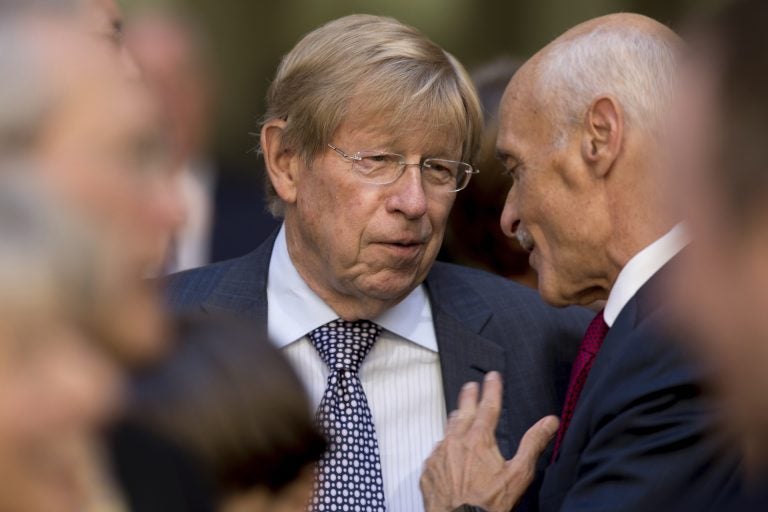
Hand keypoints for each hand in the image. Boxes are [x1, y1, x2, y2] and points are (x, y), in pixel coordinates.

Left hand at [420, 371, 559, 511]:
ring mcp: (439, 454)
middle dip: (468, 396)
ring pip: (447, 430)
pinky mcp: (428, 468)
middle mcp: (456, 441)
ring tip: (460, 415)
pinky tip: (449, 453)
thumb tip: (549, 422)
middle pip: (463, 410)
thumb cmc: (488, 503)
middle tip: (470, 386)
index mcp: (479, 439)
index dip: (492, 388)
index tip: (492, 376)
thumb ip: (533, 444)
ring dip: (455, 421)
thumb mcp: (518, 474)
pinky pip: (436, 452)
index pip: (488, 405)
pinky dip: (444, 448)